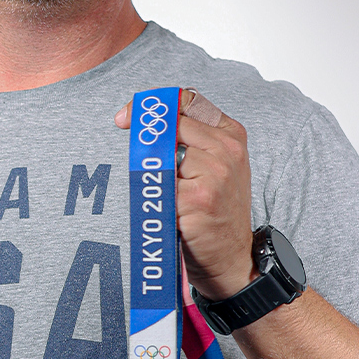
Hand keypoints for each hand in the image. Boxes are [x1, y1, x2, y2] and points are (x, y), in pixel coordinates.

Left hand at [116, 90, 254, 298]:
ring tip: (166, 196)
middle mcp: (227, 149)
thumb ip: (193, 137)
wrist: (232, 259)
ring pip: (160, 156)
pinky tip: (169, 212)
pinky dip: (154, 199)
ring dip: (153, 175)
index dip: (153, 105)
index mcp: (232, 134)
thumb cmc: (216, 211)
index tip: (126, 118)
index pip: (186, 99)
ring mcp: (215, 172)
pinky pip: (158, 186)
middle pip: (170, 125)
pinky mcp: (198, 196)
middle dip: (144, 139)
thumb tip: (147, 117)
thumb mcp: (217, 166)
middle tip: (133, 160)